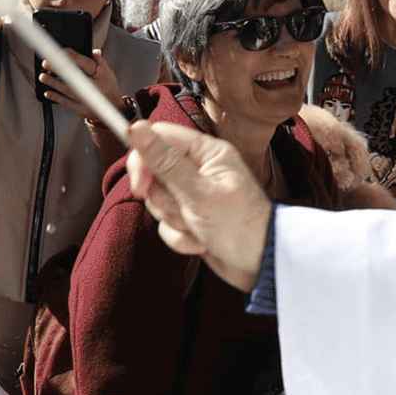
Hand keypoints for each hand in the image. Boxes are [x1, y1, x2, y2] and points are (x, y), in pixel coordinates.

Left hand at [39, 48, 120, 120]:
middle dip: (58, 68)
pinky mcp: (81, 109)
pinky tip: (47, 92)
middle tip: (45, 63)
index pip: (83, 62)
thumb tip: (94, 51)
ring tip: (43, 76)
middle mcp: (93, 87)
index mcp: (100, 75)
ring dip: (53, 83)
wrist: (113, 109)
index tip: (58, 52)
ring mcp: (86, 99)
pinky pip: (66, 103)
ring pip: (67, 90)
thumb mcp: (108, 72)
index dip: (70, 56)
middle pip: (73, 75)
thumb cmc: (107, 87)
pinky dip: (56, 98)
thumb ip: (100, 61)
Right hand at [124, 120, 272, 291]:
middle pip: (153, 171)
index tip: (142, 186)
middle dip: (164, 198)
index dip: (143, 160)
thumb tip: (136, 128)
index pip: (160, 137)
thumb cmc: (239, 225)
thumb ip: (164, 161)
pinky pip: (165, 223)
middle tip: (184, 210)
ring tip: (199, 227)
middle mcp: (199, 168)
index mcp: (207, 152)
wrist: (260, 266)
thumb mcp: (198, 192)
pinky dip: (180, 237)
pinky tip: (201, 242)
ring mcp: (193, 194)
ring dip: (174, 220)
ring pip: (158, 200)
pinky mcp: (189, 217)